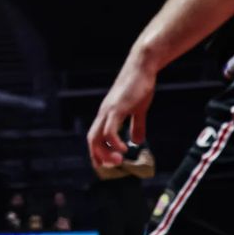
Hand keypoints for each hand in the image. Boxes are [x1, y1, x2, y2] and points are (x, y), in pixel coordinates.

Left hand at [86, 48, 156, 169]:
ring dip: (106, 152)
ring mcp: (108, 110)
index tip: (107, 165)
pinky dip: (114, 142)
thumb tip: (137, 141)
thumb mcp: (138, 110)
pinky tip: (124, 149)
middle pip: (92, 139)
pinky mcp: (117, 108)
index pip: (95, 136)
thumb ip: (137, 125)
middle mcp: (103, 113)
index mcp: (107, 114)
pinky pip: (110, 129)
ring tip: (119, 161)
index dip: (97, 152)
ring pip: (97, 135)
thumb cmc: (139, 86)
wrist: (141, 67)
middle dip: (99, 156)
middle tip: (112, 167)